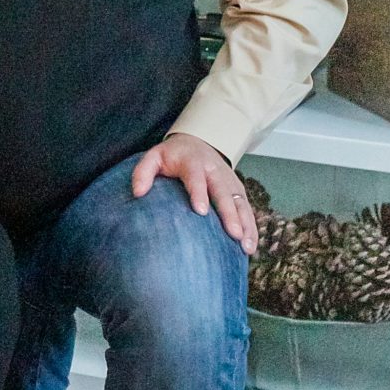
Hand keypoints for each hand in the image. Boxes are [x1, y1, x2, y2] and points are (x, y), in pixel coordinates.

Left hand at [131, 131, 257, 253]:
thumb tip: (137, 193)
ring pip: (240, 202)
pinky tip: (251, 246)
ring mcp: (229, 181)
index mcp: (193, 162)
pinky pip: (247, 209)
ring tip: (246, 246)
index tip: (201, 211)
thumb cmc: (173, 156)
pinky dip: (251, 226)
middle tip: (234, 234)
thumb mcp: (154, 156)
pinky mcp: (237, 190)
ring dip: (245, 224)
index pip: (196, 177)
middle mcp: (215, 171)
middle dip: (230, 214)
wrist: (197, 142)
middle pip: (223, 193)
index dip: (199, 193)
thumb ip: (143, 172)